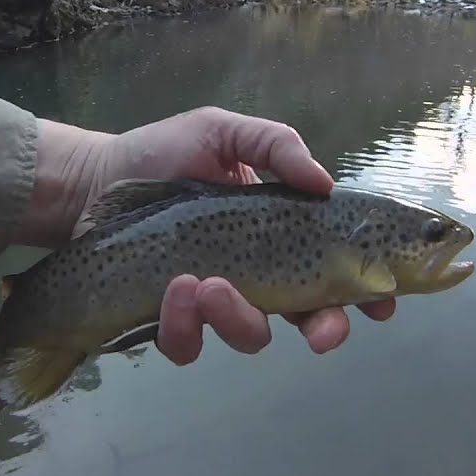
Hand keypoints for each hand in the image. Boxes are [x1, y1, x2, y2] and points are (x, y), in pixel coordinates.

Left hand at [21, 106, 395, 362]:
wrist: (92, 181)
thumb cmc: (161, 153)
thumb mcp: (222, 132)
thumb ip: (275, 145)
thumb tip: (324, 182)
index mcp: (280, 231)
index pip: (337, 265)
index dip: (368, 289)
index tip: (383, 301)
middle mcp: (256, 273)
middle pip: (308, 318)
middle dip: (323, 329)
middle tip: (320, 332)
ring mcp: (215, 301)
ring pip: (250, 337)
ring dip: (238, 317)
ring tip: (207, 284)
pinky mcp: (171, 320)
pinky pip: (190, 343)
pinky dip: (186, 324)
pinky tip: (175, 289)